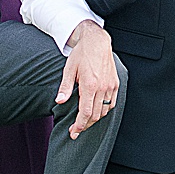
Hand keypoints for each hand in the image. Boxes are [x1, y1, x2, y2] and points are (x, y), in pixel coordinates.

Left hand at [56, 20, 119, 135]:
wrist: (97, 41)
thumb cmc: (81, 53)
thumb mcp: (69, 69)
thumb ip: (65, 87)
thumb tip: (58, 101)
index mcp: (89, 85)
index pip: (85, 113)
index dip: (79, 125)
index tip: (73, 132)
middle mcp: (102, 87)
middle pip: (95, 115)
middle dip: (85, 125)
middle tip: (76, 130)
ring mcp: (110, 86)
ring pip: (104, 111)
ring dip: (95, 119)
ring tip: (85, 121)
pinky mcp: (115, 83)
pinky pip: (112, 103)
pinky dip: (105, 110)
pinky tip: (97, 111)